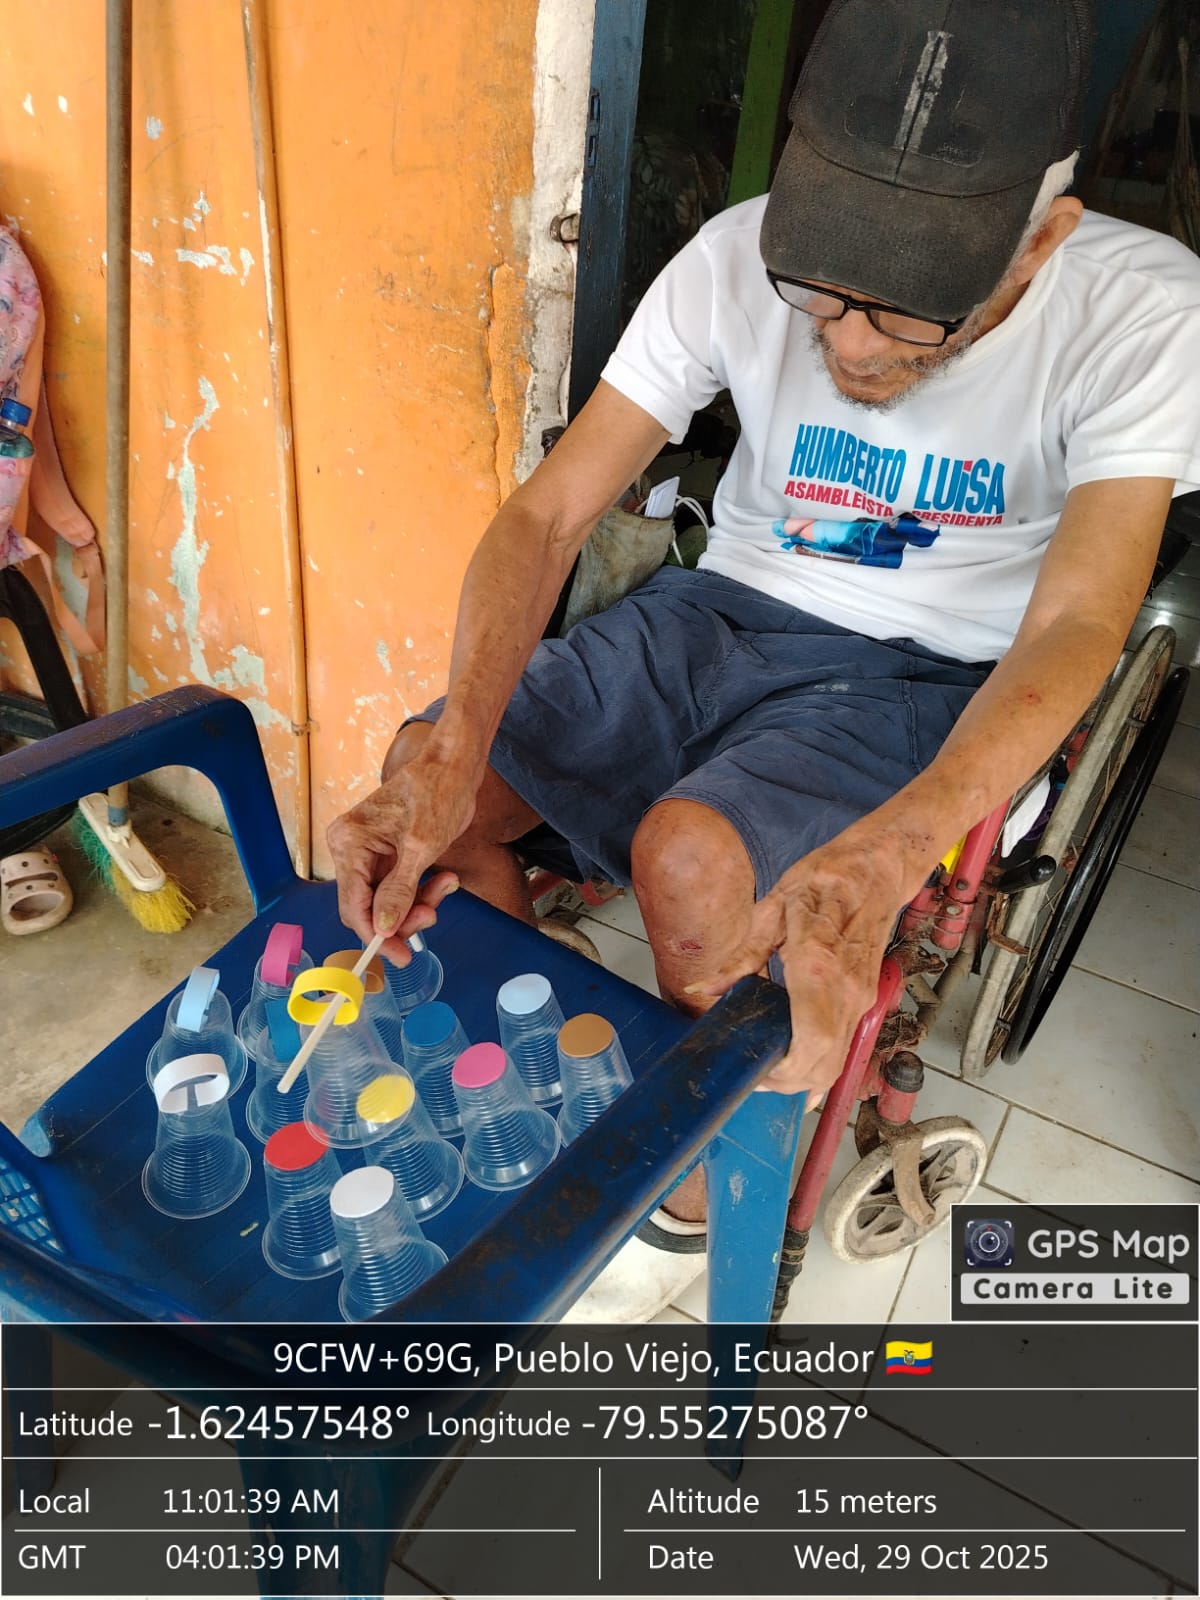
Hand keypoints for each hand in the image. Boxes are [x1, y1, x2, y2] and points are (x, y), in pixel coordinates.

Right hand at [326, 744, 476, 965]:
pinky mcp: (390, 857)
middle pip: (368, 907)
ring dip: (418, 904)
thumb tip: (382, 928)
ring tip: (447, 886)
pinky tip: (446, 880)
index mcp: (349, 842)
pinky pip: (400, 890)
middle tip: (432, 916)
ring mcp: (370, 854)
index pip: (353, 904)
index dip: (375, 934)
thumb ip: (400, 890)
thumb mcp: (421, 846)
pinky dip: (423, 892)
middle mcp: (351, 849)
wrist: (454, 767)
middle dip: (401, 918)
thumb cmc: (437, 793)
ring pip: (387, 902)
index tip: (400, 955)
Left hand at [691, 830, 914, 1097]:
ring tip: (769, 1070)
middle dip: (788, 1083)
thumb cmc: (825, 880)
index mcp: (818, 966)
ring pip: (838, 1062)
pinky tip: (796, 1065)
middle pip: (826, 1064)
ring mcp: (861, 999)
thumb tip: (701, 989)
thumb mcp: (772, 909)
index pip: (812, 1042)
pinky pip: (845, 1047)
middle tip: (753, 1076)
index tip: (756, 1072)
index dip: (785, 1072)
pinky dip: (822, 1065)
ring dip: (805, 1078)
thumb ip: (740, 958)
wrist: (876, 868)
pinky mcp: (866, 999)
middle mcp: (847, 992)